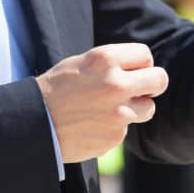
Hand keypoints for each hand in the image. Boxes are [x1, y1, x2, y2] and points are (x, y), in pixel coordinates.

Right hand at [36, 44, 168, 162]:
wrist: (33, 123)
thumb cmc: (56, 88)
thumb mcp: (82, 62)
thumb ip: (114, 63)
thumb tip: (144, 69)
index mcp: (106, 59)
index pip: (145, 56)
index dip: (139, 64)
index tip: (131, 70)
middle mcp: (116, 84)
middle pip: (160, 80)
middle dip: (152, 83)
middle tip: (141, 88)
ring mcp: (118, 113)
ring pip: (149, 108)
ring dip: (136, 108)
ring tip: (110, 108)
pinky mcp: (115, 136)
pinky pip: (126, 129)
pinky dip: (114, 128)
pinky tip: (93, 125)